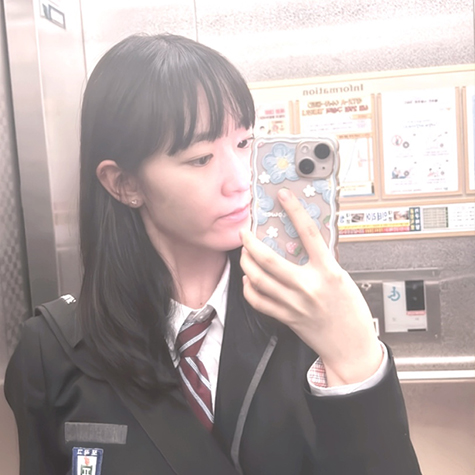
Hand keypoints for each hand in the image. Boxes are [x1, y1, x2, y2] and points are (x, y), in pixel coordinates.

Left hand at [240, 188, 381, 385]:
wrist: (351, 346)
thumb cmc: (351, 312)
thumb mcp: (342, 278)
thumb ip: (322, 262)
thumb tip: (301, 244)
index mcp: (328, 272)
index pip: (308, 233)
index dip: (294, 211)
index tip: (283, 196)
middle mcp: (308, 287)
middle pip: (269, 260)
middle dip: (251, 243)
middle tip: (245, 233)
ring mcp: (294, 304)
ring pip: (258, 279)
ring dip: (246, 263)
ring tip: (244, 254)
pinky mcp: (286, 317)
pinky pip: (259, 301)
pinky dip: (250, 288)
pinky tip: (249, 279)